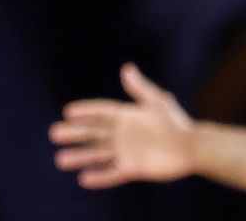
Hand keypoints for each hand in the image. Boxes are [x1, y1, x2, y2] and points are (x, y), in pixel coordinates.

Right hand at [50, 63, 193, 187]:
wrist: (191, 147)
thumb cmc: (176, 122)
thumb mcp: (157, 102)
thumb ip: (140, 88)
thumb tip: (126, 68)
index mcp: (128, 116)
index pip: (101, 112)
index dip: (86, 111)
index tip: (67, 111)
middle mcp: (123, 134)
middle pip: (94, 133)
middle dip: (75, 134)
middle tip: (54, 134)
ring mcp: (126, 152)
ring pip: (98, 154)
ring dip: (80, 157)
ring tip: (60, 160)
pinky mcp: (132, 168)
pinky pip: (112, 173)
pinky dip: (99, 177)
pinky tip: (83, 178)